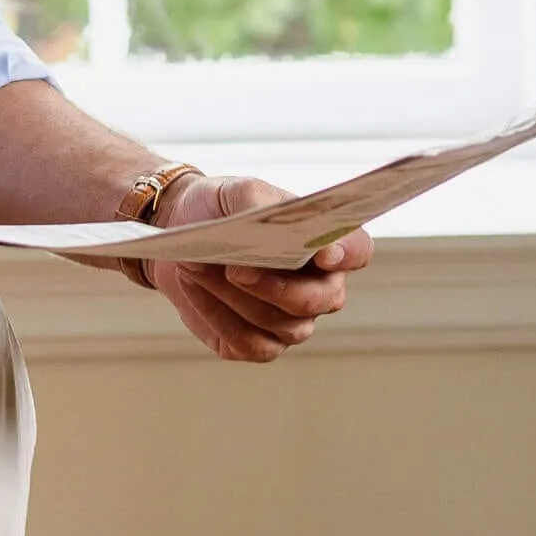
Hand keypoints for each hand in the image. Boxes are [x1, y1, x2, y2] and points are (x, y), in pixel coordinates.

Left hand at [146, 173, 373, 362]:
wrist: (179, 231)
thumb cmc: (219, 208)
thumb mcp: (235, 191)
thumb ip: (258, 202)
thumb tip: (268, 228)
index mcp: (324, 243)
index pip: (356, 251)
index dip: (346, 255)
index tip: (323, 252)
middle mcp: (318, 287)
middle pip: (320, 300)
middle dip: (276, 287)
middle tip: (235, 269)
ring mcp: (291, 320)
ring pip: (281, 324)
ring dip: (233, 296)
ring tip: (194, 266)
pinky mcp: (258, 343)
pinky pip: (250, 343)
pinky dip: (217, 315)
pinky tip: (193, 287)